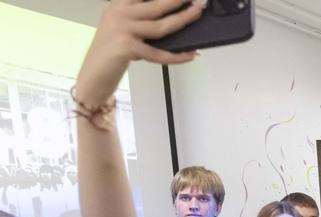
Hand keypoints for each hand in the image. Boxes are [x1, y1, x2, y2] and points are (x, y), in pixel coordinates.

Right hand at [76, 0, 203, 106]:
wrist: (92, 75)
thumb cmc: (111, 54)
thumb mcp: (123, 30)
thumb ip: (140, 21)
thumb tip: (173, 18)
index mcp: (117, 6)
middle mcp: (118, 13)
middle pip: (155, 5)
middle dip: (177, 1)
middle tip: (198, 0)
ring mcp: (121, 29)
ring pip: (159, 25)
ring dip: (182, 20)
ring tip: (197, 14)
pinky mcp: (126, 47)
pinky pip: (158, 53)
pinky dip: (176, 56)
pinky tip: (190, 54)